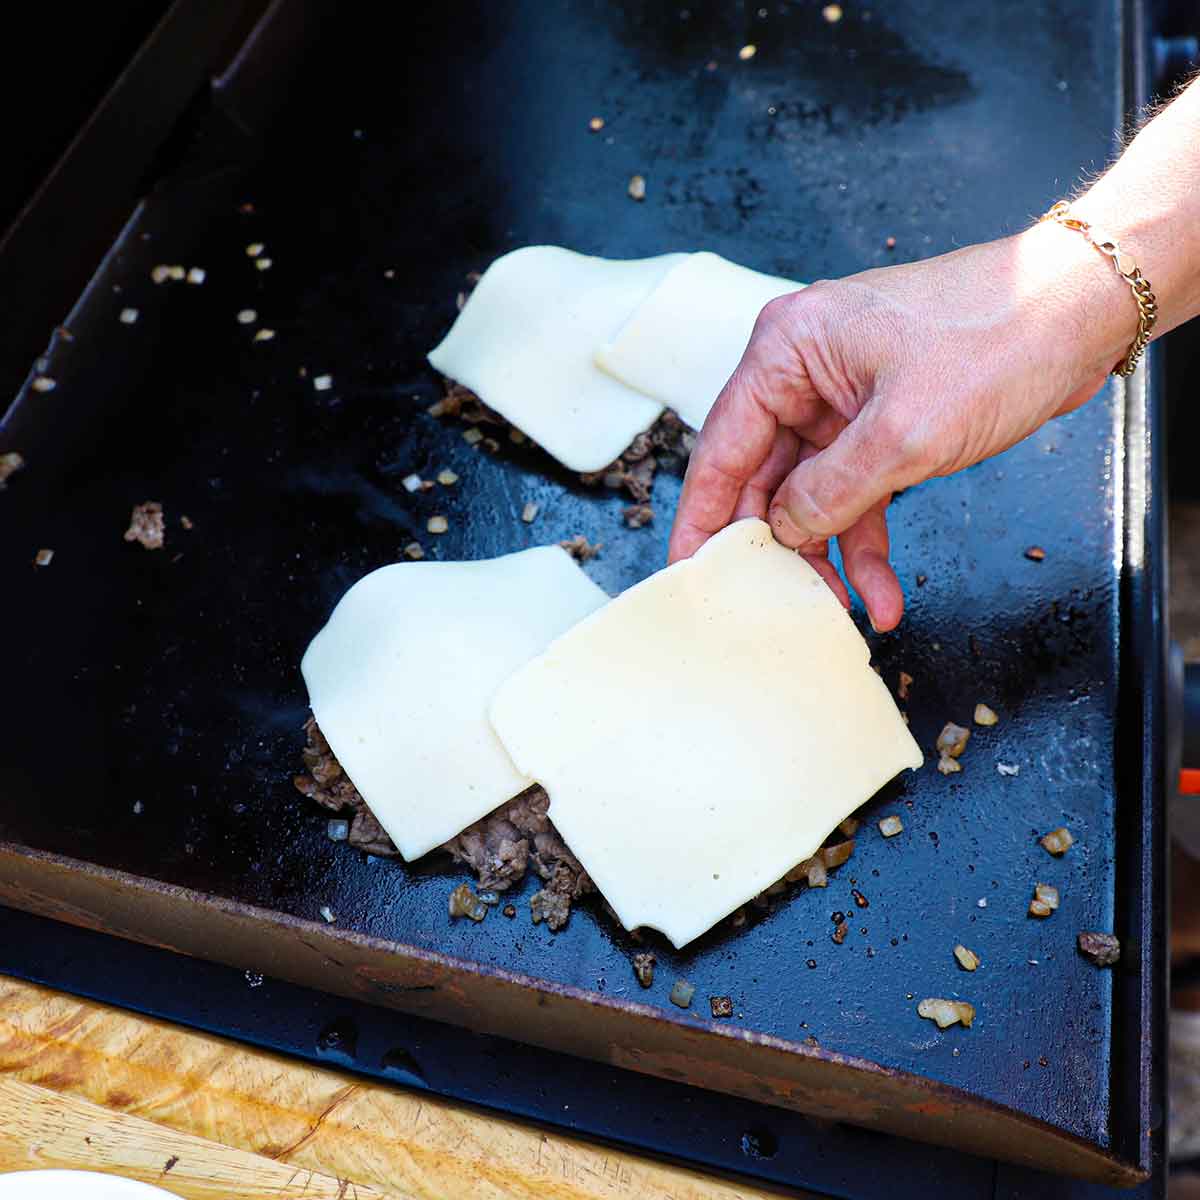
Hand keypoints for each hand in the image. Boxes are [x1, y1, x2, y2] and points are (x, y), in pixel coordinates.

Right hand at [668, 221, 1131, 630]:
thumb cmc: (1002, 335)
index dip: (703, 517)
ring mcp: (843, 399)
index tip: (688, 570)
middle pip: (763, 477)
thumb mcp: (905, 431)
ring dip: (828, 554)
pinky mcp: (880, 422)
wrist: (1083, 311)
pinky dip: (867, 542)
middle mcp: (805, 372)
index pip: (722, 446)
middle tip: (771, 603)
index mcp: (788, 349)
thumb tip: (783, 532)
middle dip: (776, 546)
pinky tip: (880, 590)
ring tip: (842, 610)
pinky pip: (857, 493)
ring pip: (812, 495)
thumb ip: (831, 491)